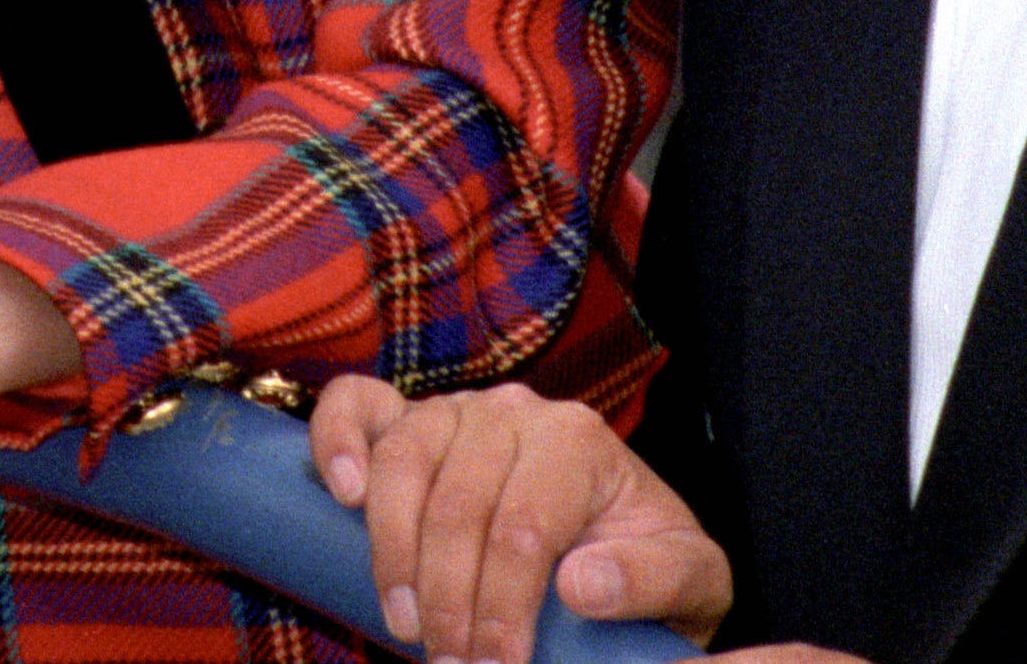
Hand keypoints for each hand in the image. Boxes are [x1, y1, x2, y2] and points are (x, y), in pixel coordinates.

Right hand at [310, 373, 739, 663]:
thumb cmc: (645, 561)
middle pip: (459, 503)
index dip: (500, 604)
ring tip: (403, 622)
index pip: (524, 527)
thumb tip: (583, 585)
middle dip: (448, 598)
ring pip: (404, 460)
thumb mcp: (688, 579)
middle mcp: (514, 412)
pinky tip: (340, 493)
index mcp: (579, 441)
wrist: (618, 539)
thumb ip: (656, 579)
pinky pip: (360, 404)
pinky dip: (337, 439)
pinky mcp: (409, 421)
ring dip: (392, 550)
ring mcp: (456, 410)